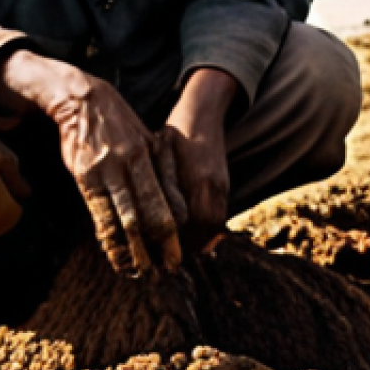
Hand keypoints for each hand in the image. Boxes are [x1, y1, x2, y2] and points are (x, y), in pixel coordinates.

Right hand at [0, 51, 183, 276]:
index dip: (172, 232)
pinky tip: (114, 255)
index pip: (165, 202)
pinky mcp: (85, 176)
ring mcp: (106, 171)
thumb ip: (160, 168)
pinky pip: (99, 214)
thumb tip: (177, 203)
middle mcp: (129, 164)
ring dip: (133, 250)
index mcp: (147, 155)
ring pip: (123, 219)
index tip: (177, 254)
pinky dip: (108, 239)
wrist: (82, 99)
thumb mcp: (146, 137)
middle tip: (165, 271)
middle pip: (148, 215)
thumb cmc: (118, 122)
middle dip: (158, 247)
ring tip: (140, 272)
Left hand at [161, 68, 236, 246]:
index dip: (179, 242)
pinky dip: (207, 229)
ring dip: (199, 239)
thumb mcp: (160, 153)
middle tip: (168, 258)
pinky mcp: (224, 184)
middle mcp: (214, 186)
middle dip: (189, 246)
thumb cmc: (175, 131)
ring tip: (178, 250)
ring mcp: (222, 186)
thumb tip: (146, 214)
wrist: (203, 111)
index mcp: (198, 180)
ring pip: (215, 224)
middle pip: (207, 229)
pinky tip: (190, 233)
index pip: (193, 224)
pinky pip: (219, 215)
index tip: (161, 252)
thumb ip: (160, 185)